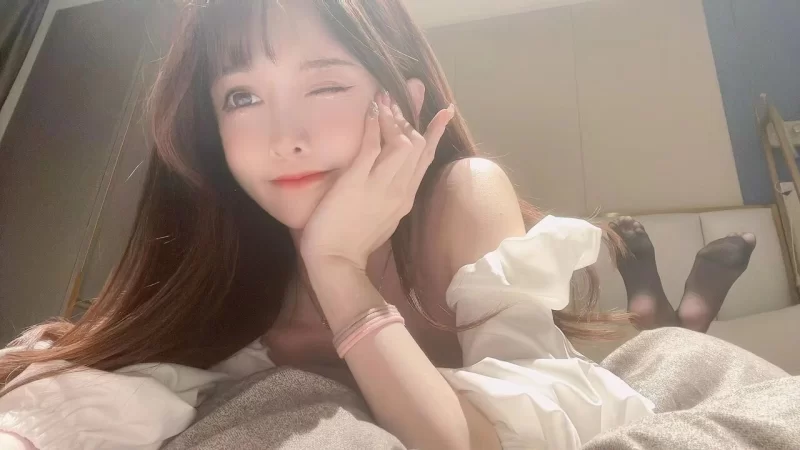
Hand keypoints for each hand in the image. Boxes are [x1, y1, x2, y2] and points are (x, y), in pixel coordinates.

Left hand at [300, 91, 453, 270]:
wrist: (336, 262)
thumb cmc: (352, 243)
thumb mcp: (381, 219)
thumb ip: (389, 197)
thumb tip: (389, 178)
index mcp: (405, 198)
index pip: (425, 159)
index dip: (434, 133)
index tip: (443, 111)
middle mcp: (399, 190)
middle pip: (417, 146)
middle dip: (413, 116)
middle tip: (405, 92)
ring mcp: (380, 186)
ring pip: (399, 144)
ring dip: (392, 117)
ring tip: (384, 96)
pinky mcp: (357, 183)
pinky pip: (370, 148)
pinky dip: (372, 126)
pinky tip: (371, 108)